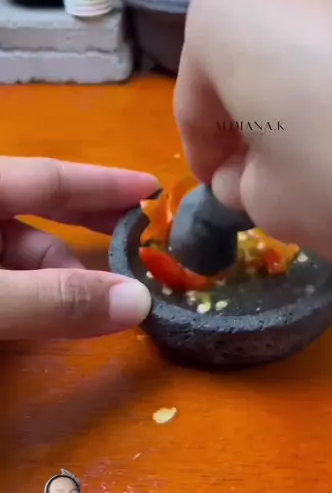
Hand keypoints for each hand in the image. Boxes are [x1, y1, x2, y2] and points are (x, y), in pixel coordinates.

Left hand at [0, 157, 156, 338]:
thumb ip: (52, 299)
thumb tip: (140, 300)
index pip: (51, 177)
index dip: (105, 184)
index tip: (155, 190)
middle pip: (37, 205)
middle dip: (91, 223)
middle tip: (144, 237)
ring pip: (18, 249)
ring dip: (60, 273)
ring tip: (101, 304)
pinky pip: (3, 275)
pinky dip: (33, 291)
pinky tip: (53, 315)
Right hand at [175, 0, 331, 272]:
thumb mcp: (282, 209)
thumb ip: (249, 189)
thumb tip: (255, 172)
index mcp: (227, 8)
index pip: (195, 100)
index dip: (209, 160)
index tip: (231, 198)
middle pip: (258, 58)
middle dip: (266, 121)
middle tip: (289, 183)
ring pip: (322, 43)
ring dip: (322, 98)